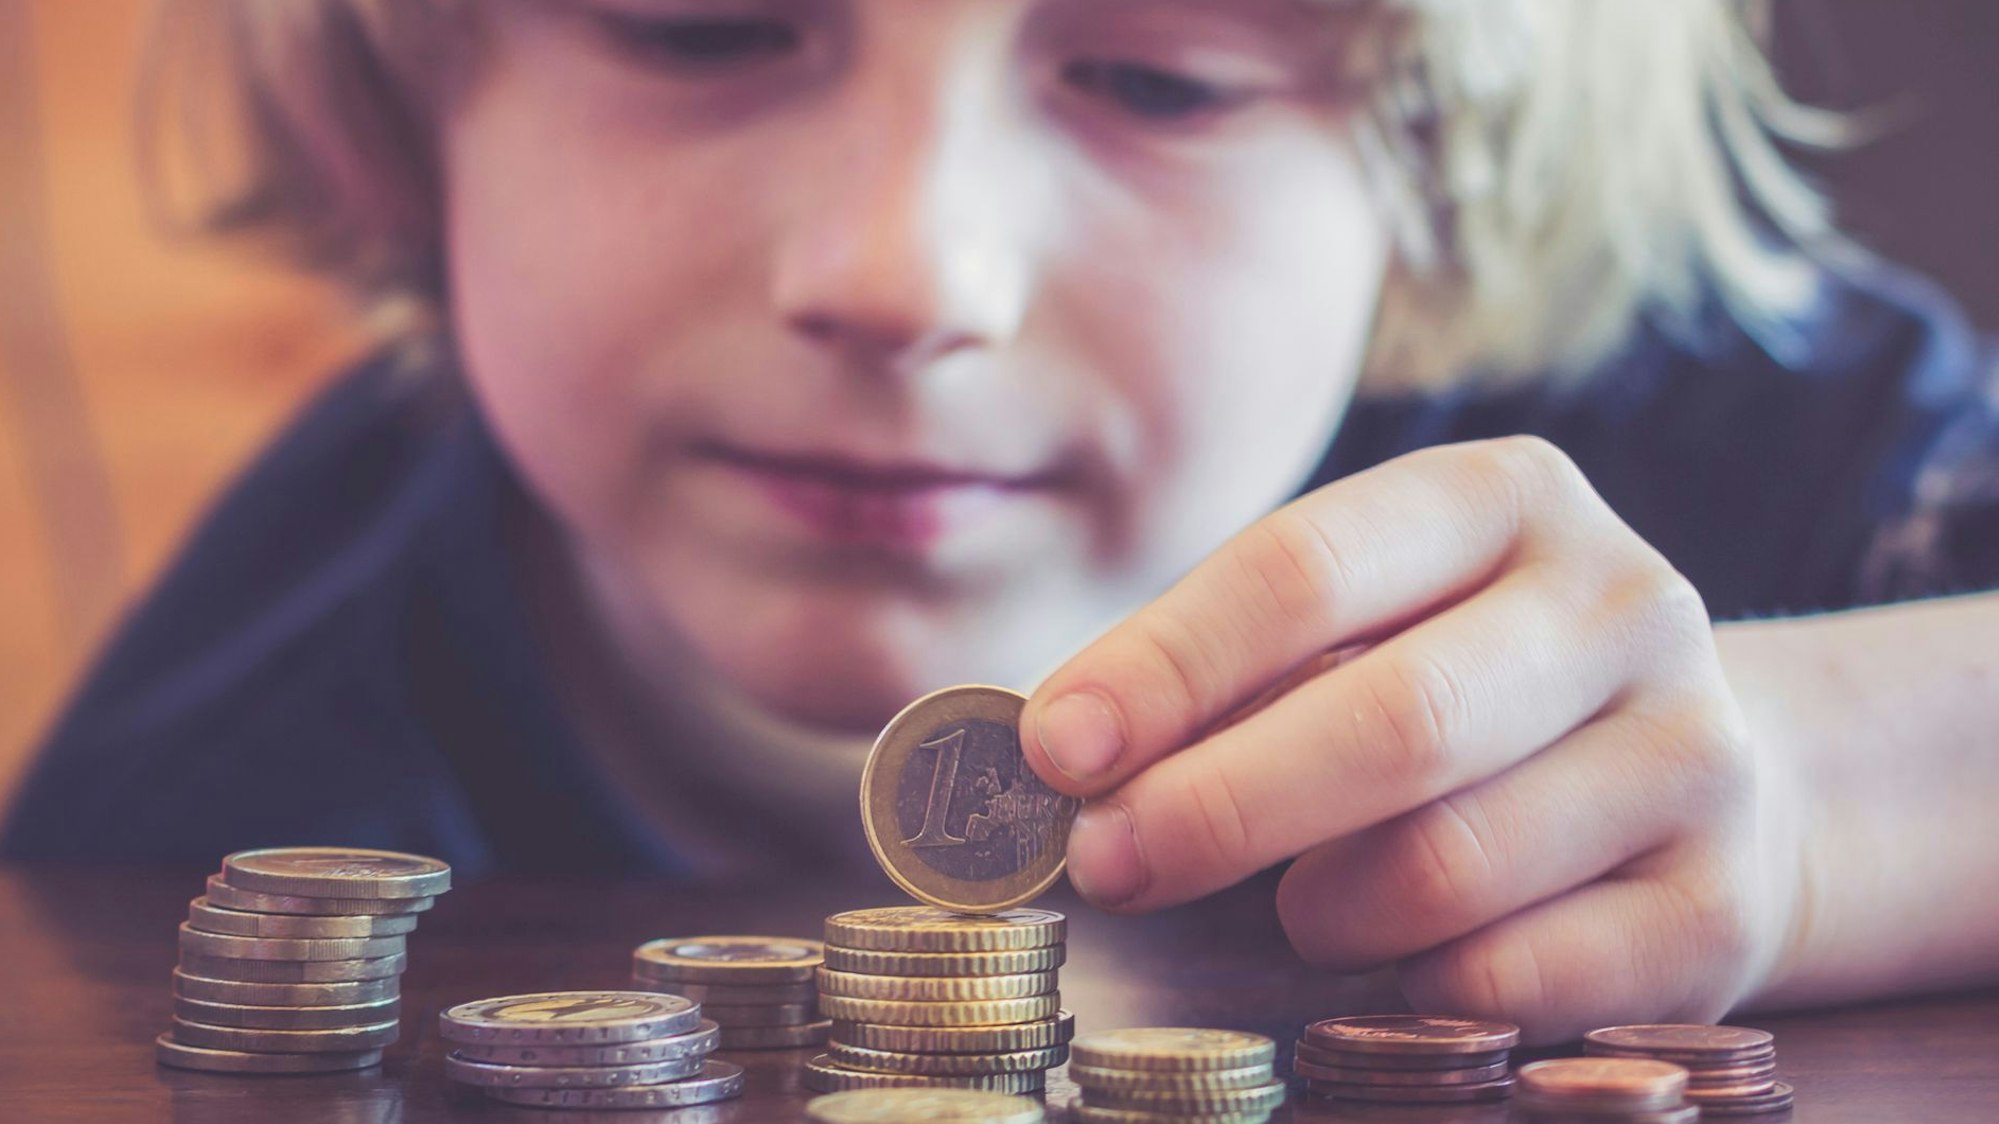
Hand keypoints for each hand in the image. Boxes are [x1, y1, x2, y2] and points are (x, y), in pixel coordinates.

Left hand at [1020, 436, 1805, 1042]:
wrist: (1698, 774)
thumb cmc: (1465, 686)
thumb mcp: (1361, 628)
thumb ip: (1230, 673)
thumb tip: (1067, 750)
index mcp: (1504, 497)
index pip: (1305, 568)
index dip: (1165, 666)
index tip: (1058, 750)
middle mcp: (1623, 601)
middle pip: (1395, 721)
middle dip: (1218, 806)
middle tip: (1107, 862)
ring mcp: (1694, 751)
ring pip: (1452, 864)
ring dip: (1320, 908)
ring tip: (1294, 909)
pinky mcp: (1723, 900)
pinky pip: (1524, 978)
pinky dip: (1417, 985)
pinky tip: (1395, 961)